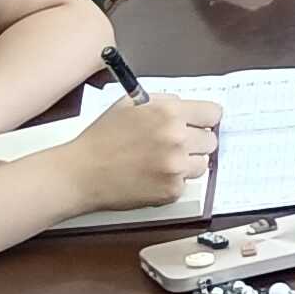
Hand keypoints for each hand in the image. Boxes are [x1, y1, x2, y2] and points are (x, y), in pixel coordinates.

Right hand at [64, 94, 216, 221]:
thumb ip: (162, 102)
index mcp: (168, 112)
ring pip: (202, 164)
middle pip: (211, 140)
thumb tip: (186, 106)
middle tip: (173, 146)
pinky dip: (172, 182)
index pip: (213, 113)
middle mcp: (176, 138)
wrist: (81, 173)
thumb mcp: (129, 105)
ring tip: (159, 162)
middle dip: (195, 142)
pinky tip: (150, 177)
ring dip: (187, 164)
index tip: (199, 125)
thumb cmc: (101, 139)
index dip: (204, 119)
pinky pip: (186, 184)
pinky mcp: (172, 190)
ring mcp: (176, 166)